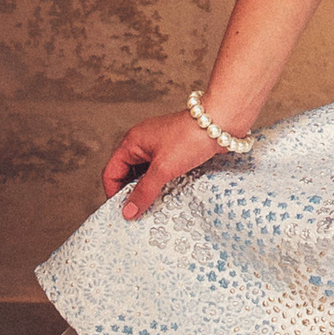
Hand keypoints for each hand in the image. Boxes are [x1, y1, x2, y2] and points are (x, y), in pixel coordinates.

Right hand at [100, 109, 227, 220]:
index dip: (113, 192)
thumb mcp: (163, 168)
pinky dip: (160, 182)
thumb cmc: (190, 138)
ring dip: (146, 188)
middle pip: (126, 173)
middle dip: (130, 192)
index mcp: (132, 141)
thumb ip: (144, 191)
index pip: (111, 171)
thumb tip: (128, 211)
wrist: (221, 122)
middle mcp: (142, 142)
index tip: (122, 212)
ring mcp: (159, 145)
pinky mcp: (174, 149)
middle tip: (137, 212)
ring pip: (144, 172)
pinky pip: (160, 170)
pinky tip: (167, 194)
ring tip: (152, 206)